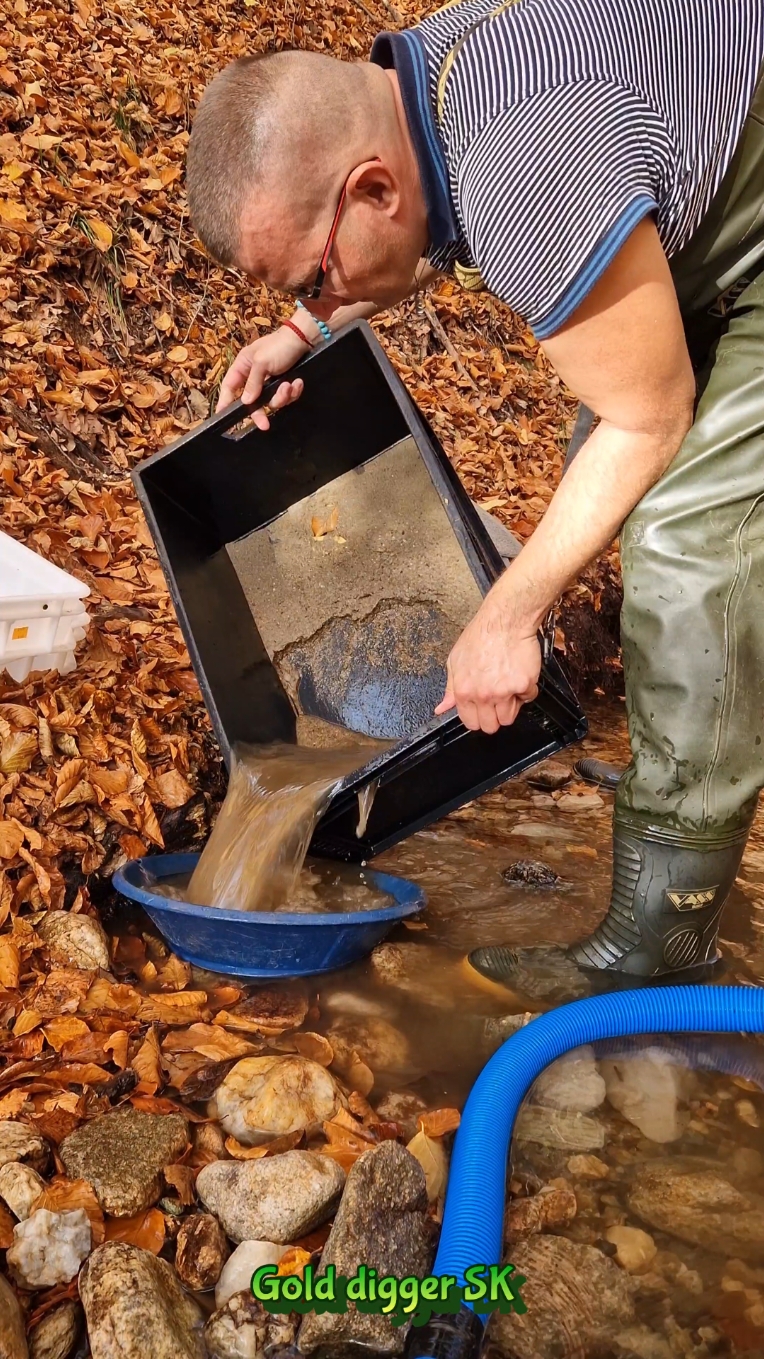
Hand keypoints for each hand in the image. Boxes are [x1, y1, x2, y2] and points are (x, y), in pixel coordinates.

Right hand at [216, 326, 308, 428]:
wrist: (305, 339)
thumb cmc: (280, 345)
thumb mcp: (262, 362)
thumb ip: (252, 383)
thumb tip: (245, 401)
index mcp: (243, 366)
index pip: (229, 387)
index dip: (225, 401)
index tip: (222, 416)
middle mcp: (255, 375)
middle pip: (252, 402)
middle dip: (260, 412)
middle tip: (264, 425)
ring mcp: (271, 381)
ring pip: (272, 401)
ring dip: (282, 396)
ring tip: (289, 386)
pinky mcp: (285, 384)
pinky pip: (286, 397)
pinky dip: (293, 391)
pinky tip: (297, 382)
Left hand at [434, 596, 540, 732]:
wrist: (505, 620)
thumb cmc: (480, 636)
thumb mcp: (455, 661)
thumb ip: (450, 688)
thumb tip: (442, 708)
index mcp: (464, 691)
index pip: (471, 723)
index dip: (478, 717)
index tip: (483, 709)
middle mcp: (483, 695)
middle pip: (492, 726)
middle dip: (495, 715)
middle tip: (498, 698)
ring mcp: (504, 692)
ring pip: (509, 717)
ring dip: (511, 705)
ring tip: (508, 684)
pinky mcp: (524, 685)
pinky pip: (528, 697)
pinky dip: (526, 689)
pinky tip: (519, 673)